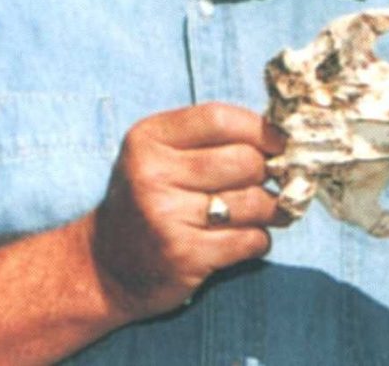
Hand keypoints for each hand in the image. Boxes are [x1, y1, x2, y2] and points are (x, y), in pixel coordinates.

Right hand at [89, 103, 286, 317]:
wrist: (104, 268)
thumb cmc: (152, 200)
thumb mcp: (163, 155)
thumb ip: (214, 138)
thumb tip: (285, 136)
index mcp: (149, 139)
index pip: (220, 119)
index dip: (261, 130)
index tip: (281, 143)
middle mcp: (152, 175)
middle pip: (246, 161)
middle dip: (269, 173)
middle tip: (272, 182)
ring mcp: (166, 217)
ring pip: (254, 202)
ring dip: (271, 209)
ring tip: (266, 212)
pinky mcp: (184, 256)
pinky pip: (250, 239)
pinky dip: (259, 239)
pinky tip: (244, 238)